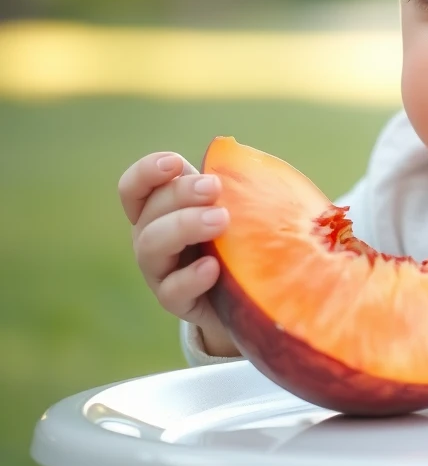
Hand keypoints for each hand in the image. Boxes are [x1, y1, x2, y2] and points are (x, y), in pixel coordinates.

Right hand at [118, 151, 237, 356]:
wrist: (246, 290)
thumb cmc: (238, 234)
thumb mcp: (235, 205)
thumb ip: (236, 185)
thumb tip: (254, 166)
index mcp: (159, 209)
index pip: (134, 188)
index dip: (147, 172)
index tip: (175, 163)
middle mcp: (150, 237)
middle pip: (150, 212)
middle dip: (181, 193)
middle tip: (214, 188)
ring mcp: (159, 271)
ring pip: (152, 246)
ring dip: (184, 226)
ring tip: (220, 220)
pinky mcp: (177, 301)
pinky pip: (172, 291)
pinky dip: (191, 277)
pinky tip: (213, 267)